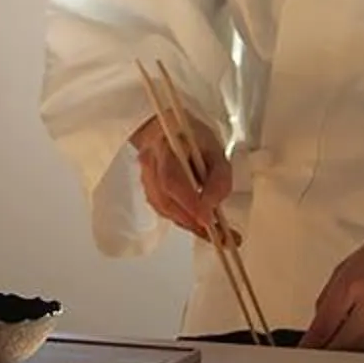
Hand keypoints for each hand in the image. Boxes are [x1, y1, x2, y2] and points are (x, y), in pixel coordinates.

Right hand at [130, 113, 232, 239]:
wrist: (167, 129)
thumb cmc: (192, 137)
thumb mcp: (216, 150)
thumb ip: (219, 177)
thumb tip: (213, 206)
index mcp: (166, 146)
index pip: (171, 179)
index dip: (188, 202)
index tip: (208, 219)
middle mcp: (150, 162)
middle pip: (165, 200)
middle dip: (191, 219)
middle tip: (217, 233)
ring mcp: (145, 176)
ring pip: (163, 208)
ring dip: (188, 223)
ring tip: (213, 232)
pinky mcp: (147, 189)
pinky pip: (163, 209)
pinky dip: (182, 219)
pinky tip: (199, 222)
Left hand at [299, 218, 363, 351]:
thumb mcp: (347, 266)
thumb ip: (330, 295)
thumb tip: (319, 318)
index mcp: (351, 289)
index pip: (323, 326)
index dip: (310, 343)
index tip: (302, 350)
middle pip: (340, 346)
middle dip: (325, 354)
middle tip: (314, 357)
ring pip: (358, 351)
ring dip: (343, 354)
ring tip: (332, 354)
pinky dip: (362, 349)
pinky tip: (355, 347)